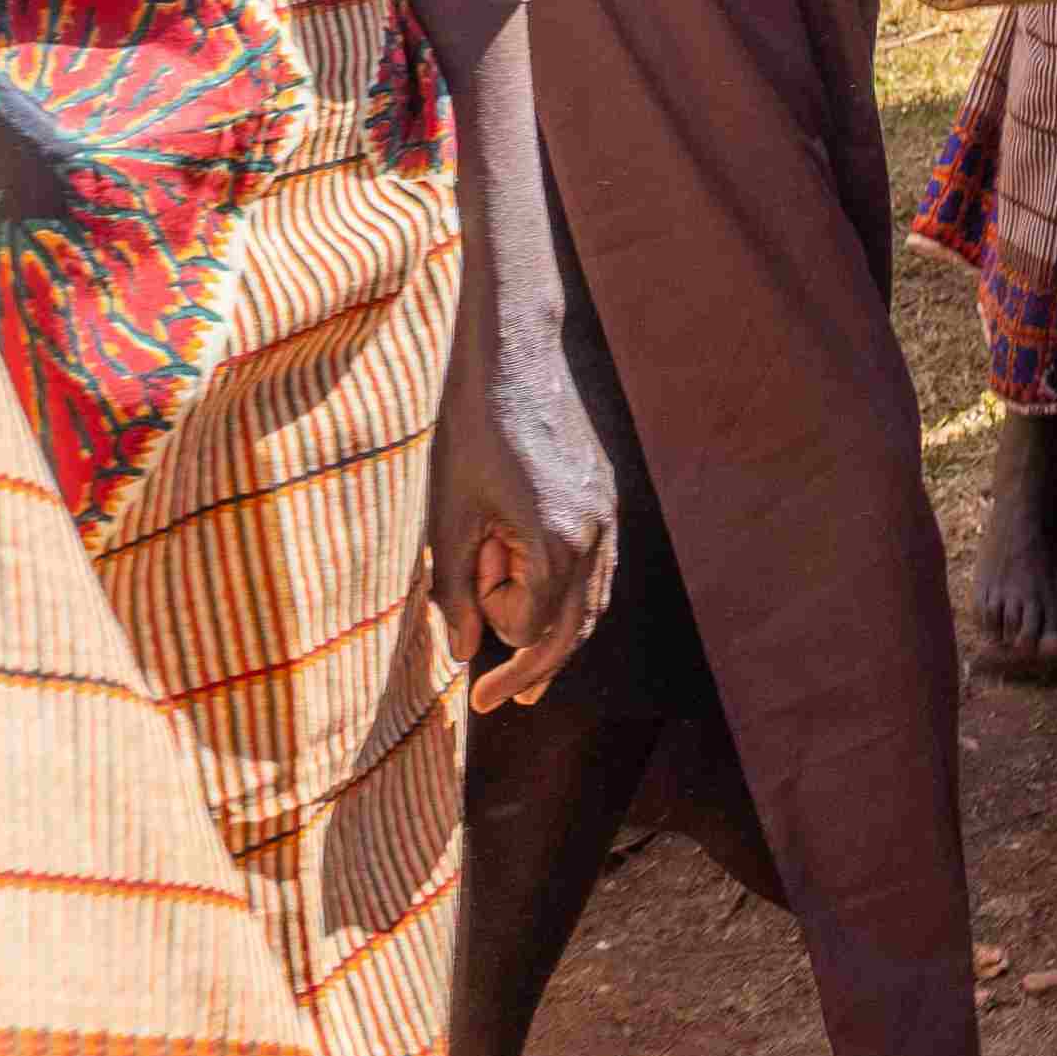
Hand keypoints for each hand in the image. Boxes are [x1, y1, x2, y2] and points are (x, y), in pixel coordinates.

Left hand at [423, 296, 619, 712]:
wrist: (516, 354)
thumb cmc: (472, 430)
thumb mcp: (448, 516)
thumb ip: (455, 591)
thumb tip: (467, 652)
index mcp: (558, 540)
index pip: (540, 630)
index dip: (507, 661)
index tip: (480, 687)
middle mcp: (596, 532)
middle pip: (577, 625)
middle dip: (537, 665)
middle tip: (503, 701)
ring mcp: (608, 513)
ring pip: (594, 599)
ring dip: (559, 634)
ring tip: (530, 675)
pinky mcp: (605, 496)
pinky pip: (596, 566)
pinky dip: (571, 597)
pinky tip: (547, 608)